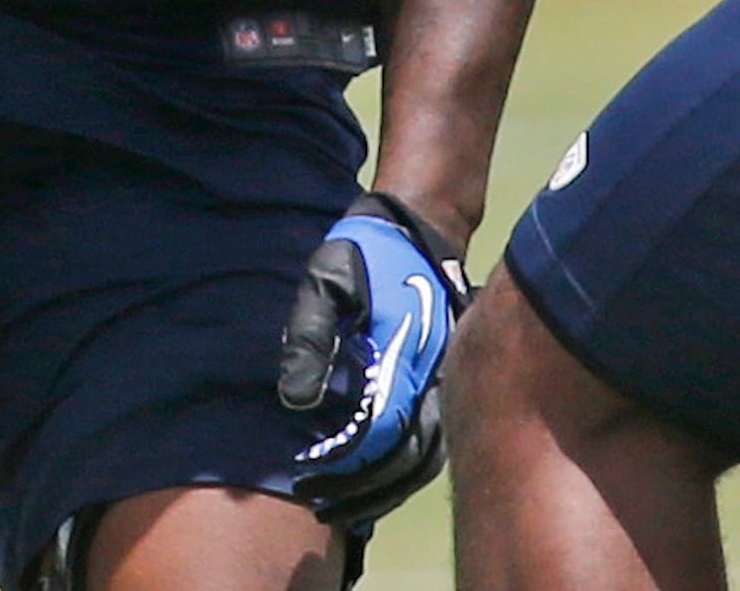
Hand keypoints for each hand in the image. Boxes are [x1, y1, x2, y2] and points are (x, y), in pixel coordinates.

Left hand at [276, 192, 471, 527]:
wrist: (419, 229)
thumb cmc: (366, 255)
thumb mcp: (327, 281)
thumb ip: (310, 339)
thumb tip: (298, 404)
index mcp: (401, 362)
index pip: (375, 439)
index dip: (341, 468)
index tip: (306, 479)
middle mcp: (428, 382)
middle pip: (404, 462)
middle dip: (361, 493)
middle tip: (317, 505)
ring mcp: (440, 386)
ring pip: (424, 460)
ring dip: (385, 491)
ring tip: (343, 510)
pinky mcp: (441, 385)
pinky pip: (431, 444)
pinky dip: (406, 474)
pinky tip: (376, 486)